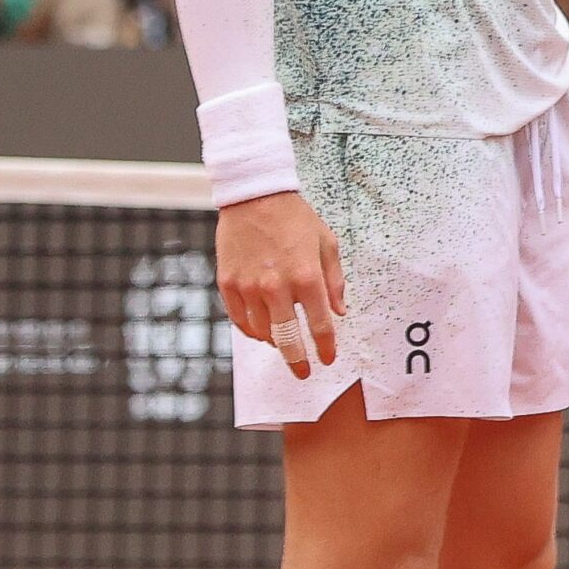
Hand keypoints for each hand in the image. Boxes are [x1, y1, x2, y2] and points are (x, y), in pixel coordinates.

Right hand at [216, 191, 344, 377]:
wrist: (255, 195)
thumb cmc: (294, 218)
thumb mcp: (326, 243)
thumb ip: (334, 281)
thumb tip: (339, 312)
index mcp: (306, 276)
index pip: (320, 325)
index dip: (326, 347)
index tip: (328, 359)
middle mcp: (276, 286)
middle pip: (288, 339)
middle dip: (297, 361)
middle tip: (303, 372)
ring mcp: (249, 286)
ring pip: (262, 333)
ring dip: (274, 341)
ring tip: (282, 340)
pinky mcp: (228, 283)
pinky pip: (239, 320)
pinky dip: (251, 330)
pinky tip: (261, 328)